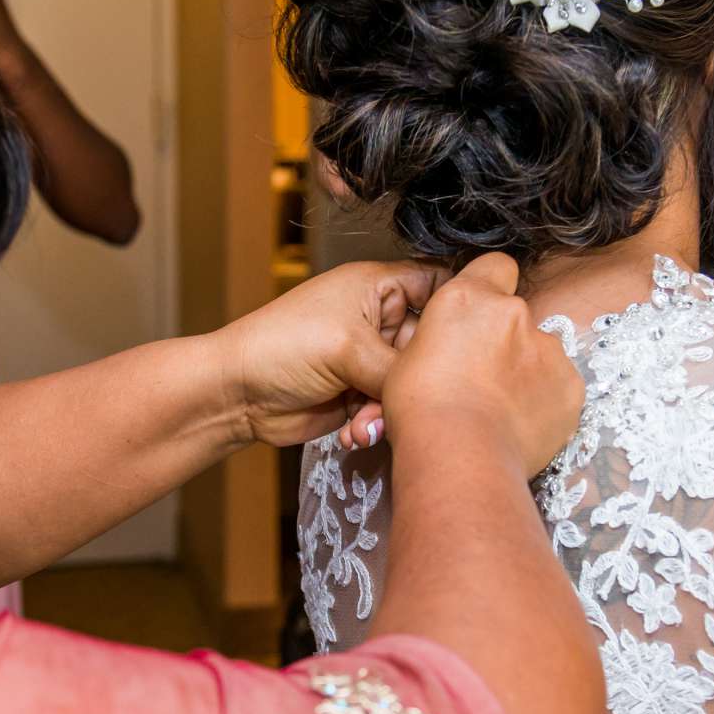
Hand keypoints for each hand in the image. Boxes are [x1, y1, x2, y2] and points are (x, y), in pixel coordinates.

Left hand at [214, 260, 445, 447]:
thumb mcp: (349, 347)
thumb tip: (443, 384)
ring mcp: (372, 358)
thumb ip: (401, 366)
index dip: (459, 304)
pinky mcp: (362, 393)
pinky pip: (389, 409)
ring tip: (366, 421)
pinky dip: (375, 423)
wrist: (237, 395)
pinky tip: (355, 432)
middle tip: (405, 395)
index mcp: (380, 286)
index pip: (439, 282)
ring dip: (392, 407)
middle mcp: (381, 319)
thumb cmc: (282, 347)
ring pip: (410, 384)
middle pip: (430, 345)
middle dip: (420, 375)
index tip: (475, 336)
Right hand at [384, 253, 583, 475]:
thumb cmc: (422, 410)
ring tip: (501, 409)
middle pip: (517, 317)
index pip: (496, 266)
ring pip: (540, 352)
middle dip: (504, 340)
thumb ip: (442, 337)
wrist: (460, 455)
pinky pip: (559, 386)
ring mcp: (549, 349)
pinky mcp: (570, 386)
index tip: (480, 315)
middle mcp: (516, 314)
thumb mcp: (409, 358)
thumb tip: (452, 349)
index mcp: (471, 298)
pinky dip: (545, 401)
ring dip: (526, 372)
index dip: (491, 286)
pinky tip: (521, 424)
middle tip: (482, 378)